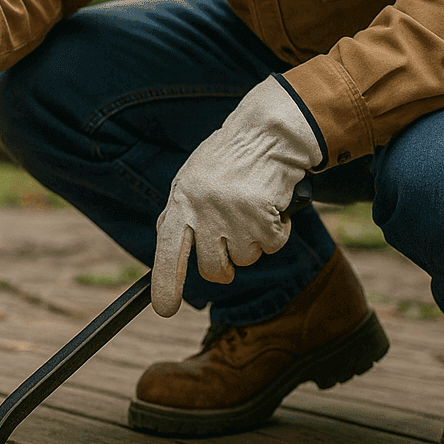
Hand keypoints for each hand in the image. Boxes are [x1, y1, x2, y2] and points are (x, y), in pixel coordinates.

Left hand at [151, 76, 322, 317]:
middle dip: (226, 267)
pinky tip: (272, 206)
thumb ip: (181, 212)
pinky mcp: (263, 216)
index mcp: (181, 201)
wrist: (267, 134)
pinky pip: (273, 246)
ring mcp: (233, 215)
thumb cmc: (229, 159)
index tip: (165, 309)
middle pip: (214, 269)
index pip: (167, 252)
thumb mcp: (193, 180)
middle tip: (232, 246)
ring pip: (246, 259)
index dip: (165, 284)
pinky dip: (278, 232)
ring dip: (255, 241)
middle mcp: (204, 211)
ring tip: (253, 208)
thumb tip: (167, 246)